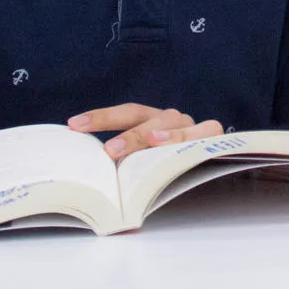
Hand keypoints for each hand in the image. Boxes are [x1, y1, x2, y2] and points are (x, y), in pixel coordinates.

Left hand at [67, 103, 223, 159]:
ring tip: (152, 141)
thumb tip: (93, 176)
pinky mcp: (214, 139)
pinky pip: (205, 138)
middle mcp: (173, 119)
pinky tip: (184, 150)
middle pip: (148, 116)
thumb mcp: (144, 163)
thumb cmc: (170, 169)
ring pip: (177, 125)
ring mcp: (194, 127)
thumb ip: (126, 163)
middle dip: (129, 132)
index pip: (127, 112)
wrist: (215, 168)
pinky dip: (193, 141)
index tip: (74, 124)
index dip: (101, 117)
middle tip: (109, 150)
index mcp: (153, 120)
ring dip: (164, 134)